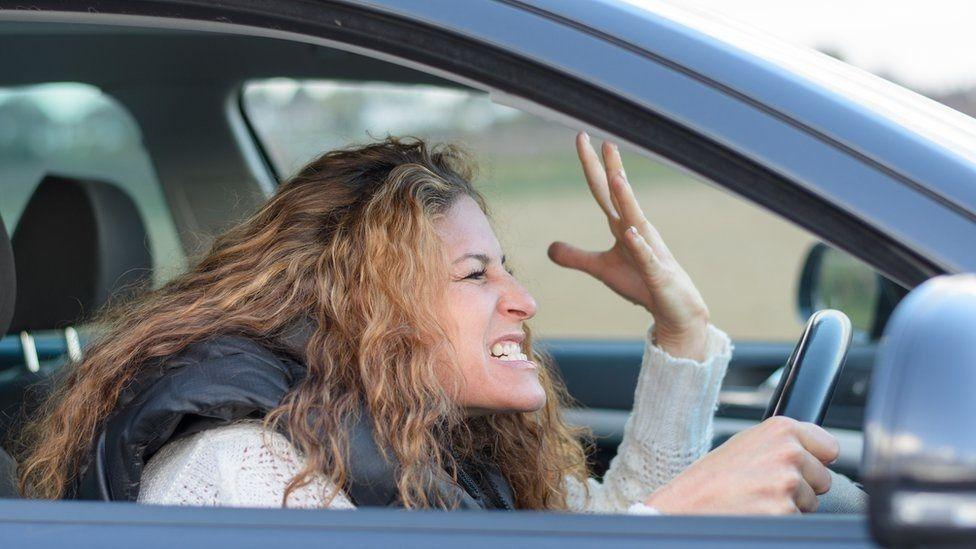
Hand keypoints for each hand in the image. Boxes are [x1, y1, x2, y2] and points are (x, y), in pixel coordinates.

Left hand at [548, 133, 709, 359]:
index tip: (581, 137)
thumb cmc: (642, 283)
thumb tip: (549, 247)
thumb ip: (576, 257)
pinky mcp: (657, 273)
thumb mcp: (602, 269)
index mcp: (622, 225)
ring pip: (636, 219)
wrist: (674, 309)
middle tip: (603, 139)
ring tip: (616, 176)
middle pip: (620, 195)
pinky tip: (630, 232)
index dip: (591, 165)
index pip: (602, 190)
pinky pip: (646, 256)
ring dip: (626, 199)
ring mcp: (649, 249)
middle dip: (611, 168)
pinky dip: (638, 245)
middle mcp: (636, 229)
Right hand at [644, 417, 839, 514]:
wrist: (685, 506)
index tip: (800, 465)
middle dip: (801, 486)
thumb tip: (817, 452)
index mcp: (780, 430)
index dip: (814, 460)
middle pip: (822, 478)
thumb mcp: (744, 444)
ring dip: (789, 505)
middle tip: (765, 486)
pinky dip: (780, 521)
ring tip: (756, 499)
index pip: (829, 447)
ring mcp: (787, 483)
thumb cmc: (709, 478)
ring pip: (811, 503)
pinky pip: (797, 521)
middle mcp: (788, 453)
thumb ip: (781, 443)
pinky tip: (756, 513)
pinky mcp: (784, 512)